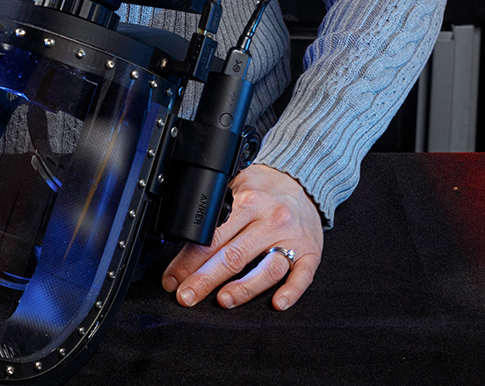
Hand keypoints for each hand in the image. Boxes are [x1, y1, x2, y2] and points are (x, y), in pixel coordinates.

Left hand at [160, 163, 323, 311]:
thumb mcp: (236, 184)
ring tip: (222, 301)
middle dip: (205, 280)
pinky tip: (276, 303)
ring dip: (243, 289)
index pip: (212, 237)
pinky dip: (290, 291)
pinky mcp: (310, 252)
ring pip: (267, 269)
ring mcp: (292, 238)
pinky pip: (302, 275)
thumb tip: (182, 238)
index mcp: (248, 202)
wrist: (303, 180)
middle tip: (186, 296)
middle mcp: (271, 220)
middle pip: (234, 256)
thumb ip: (217, 209)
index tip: (173, 279)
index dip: (189, 261)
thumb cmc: (264, 188)